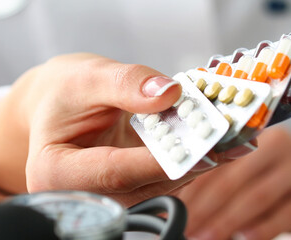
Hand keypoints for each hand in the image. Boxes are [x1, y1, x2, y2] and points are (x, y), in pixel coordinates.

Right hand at [0, 53, 226, 204]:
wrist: (59, 104)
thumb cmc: (64, 93)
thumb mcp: (88, 76)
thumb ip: (126, 84)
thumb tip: (169, 94)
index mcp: (56, 170)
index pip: (114, 172)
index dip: (160, 160)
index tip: (202, 146)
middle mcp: (84, 194)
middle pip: (145, 184)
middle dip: (192, 161)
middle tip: (235, 138)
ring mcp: (111, 197)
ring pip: (163, 186)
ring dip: (200, 160)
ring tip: (235, 134)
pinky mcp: (134, 190)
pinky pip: (167, 177)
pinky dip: (192, 156)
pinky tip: (216, 136)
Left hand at [178, 127, 290, 239]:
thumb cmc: (274, 184)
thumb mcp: (247, 178)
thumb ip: (217, 186)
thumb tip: (177, 211)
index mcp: (253, 134)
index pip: (215, 160)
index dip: (191, 188)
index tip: (171, 211)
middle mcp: (280, 143)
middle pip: (234, 177)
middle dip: (206, 209)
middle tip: (188, 230)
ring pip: (259, 193)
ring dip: (230, 221)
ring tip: (209, 238)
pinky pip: (290, 209)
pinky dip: (266, 226)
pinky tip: (247, 238)